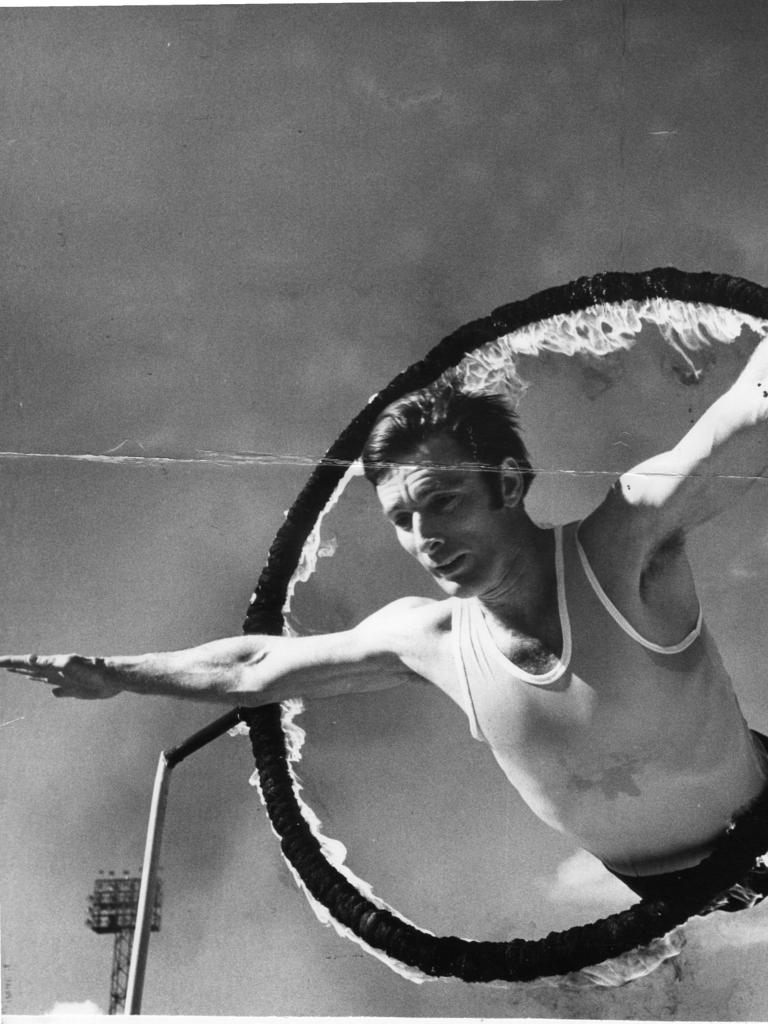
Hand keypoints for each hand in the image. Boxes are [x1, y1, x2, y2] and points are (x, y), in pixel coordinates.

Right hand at [0, 654, 122, 698]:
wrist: (113, 678)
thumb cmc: (92, 671)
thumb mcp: (68, 664)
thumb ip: (49, 662)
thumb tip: (30, 658)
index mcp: (52, 665)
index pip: (28, 663)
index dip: (12, 662)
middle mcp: (57, 672)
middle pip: (32, 669)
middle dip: (17, 667)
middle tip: (2, 665)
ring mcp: (66, 680)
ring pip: (44, 678)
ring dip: (32, 676)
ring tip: (22, 674)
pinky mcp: (77, 690)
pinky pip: (60, 690)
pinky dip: (54, 690)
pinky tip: (52, 691)